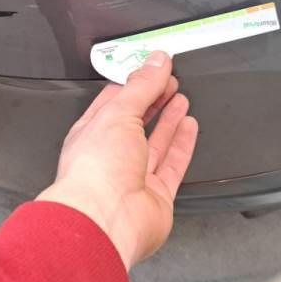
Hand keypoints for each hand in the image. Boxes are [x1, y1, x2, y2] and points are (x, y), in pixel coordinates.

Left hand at [36, 51, 198, 269]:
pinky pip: (172, 165)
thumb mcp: (118, 112)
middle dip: (153, 99)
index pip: (114, 101)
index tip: (152, 67)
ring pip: (154, 143)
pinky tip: (189, 128)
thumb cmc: (95, 172)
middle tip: (169, 81)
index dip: (134, 83)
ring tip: (180, 99)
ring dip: (169, 120)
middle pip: (136, 121)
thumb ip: (141, 85)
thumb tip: (157, 60)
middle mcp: (110, 156)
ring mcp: (133, 177)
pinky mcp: (156, 196)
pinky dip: (182, 145)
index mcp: (91, 133)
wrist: (105, 220)